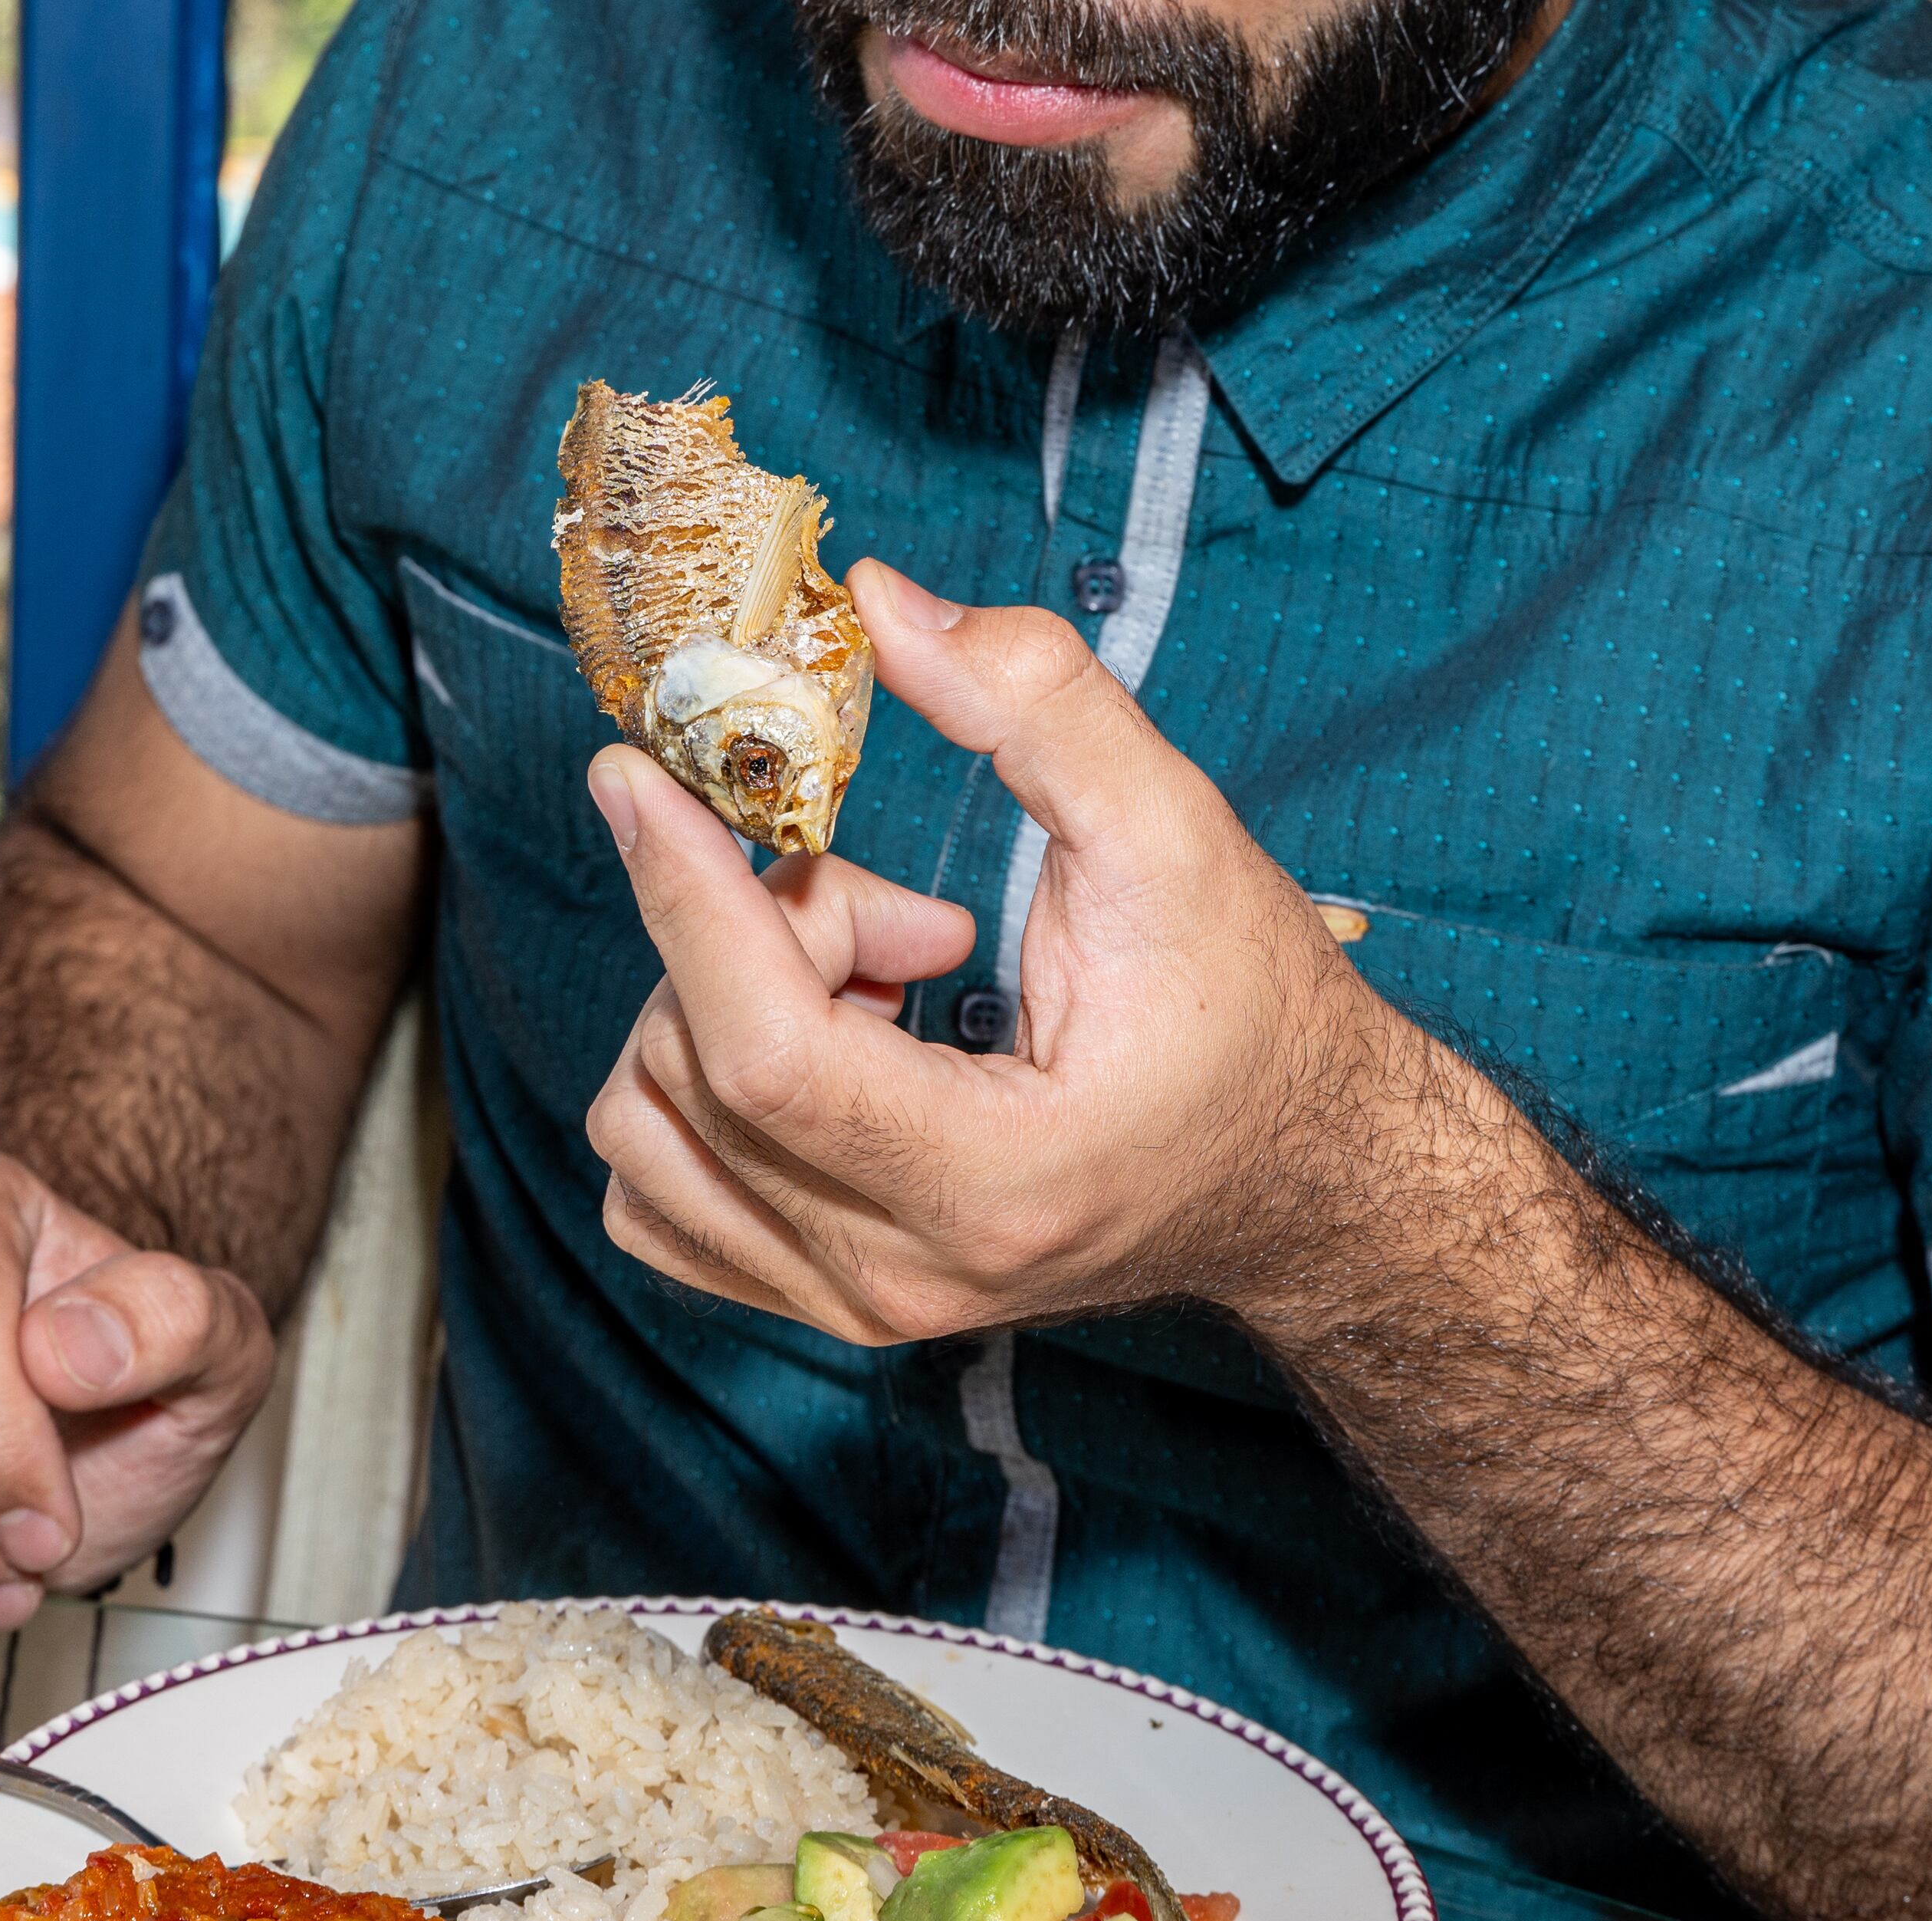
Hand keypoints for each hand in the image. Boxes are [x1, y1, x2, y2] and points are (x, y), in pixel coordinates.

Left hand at [582, 560, 1400, 1343]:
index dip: (683, 901)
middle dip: (760, 937)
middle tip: (903, 910)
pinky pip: (657, 1194)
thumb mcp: (1174, 835)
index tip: (635, 779)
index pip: (763, 1054)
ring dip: (722, 1011)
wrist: (1296, 1171)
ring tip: (871, 982)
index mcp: (996, 1180)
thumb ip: (1037, 703)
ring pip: (647, 1132)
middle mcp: (905, 1273)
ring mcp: (852, 1304)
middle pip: (696, 1071)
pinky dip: (701, 1089)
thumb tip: (876, 605)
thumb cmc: (1248, 1014)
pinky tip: (821, 1046)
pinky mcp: (819, 1301)